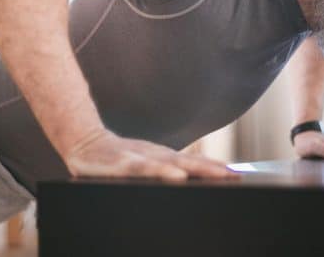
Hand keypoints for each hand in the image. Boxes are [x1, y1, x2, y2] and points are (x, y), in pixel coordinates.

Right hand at [64, 128, 239, 180]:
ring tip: (215, 175)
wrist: (84, 143)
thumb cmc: (116, 158)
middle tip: (235, 176)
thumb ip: (163, 172)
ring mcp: (139, 158)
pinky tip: (175, 176)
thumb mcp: (142, 164)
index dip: (216, 168)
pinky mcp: (121, 165)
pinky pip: (143, 169)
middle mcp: (155, 155)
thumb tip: (188, 180)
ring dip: (193, 169)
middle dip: (213, 170)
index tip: (238, 174)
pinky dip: (161, 171)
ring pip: (170, 164)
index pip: (194, 162)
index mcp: (162, 157)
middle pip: (189, 162)